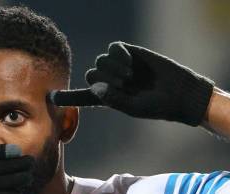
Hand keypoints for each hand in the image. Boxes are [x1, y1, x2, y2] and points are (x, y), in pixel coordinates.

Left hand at [50, 42, 214, 125]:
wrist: (178, 92)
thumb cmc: (155, 106)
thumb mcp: (132, 107)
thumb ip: (112, 99)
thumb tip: (95, 86)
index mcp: (107, 97)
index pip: (82, 96)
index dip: (67, 96)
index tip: (50, 97)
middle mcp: (110, 80)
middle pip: (91, 74)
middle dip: (105, 79)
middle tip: (125, 85)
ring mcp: (118, 66)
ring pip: (101, 62)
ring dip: (113, 69)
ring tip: (131, 76)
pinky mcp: (128, 53)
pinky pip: (113, 49)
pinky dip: (118, 55)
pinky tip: (130, 63)